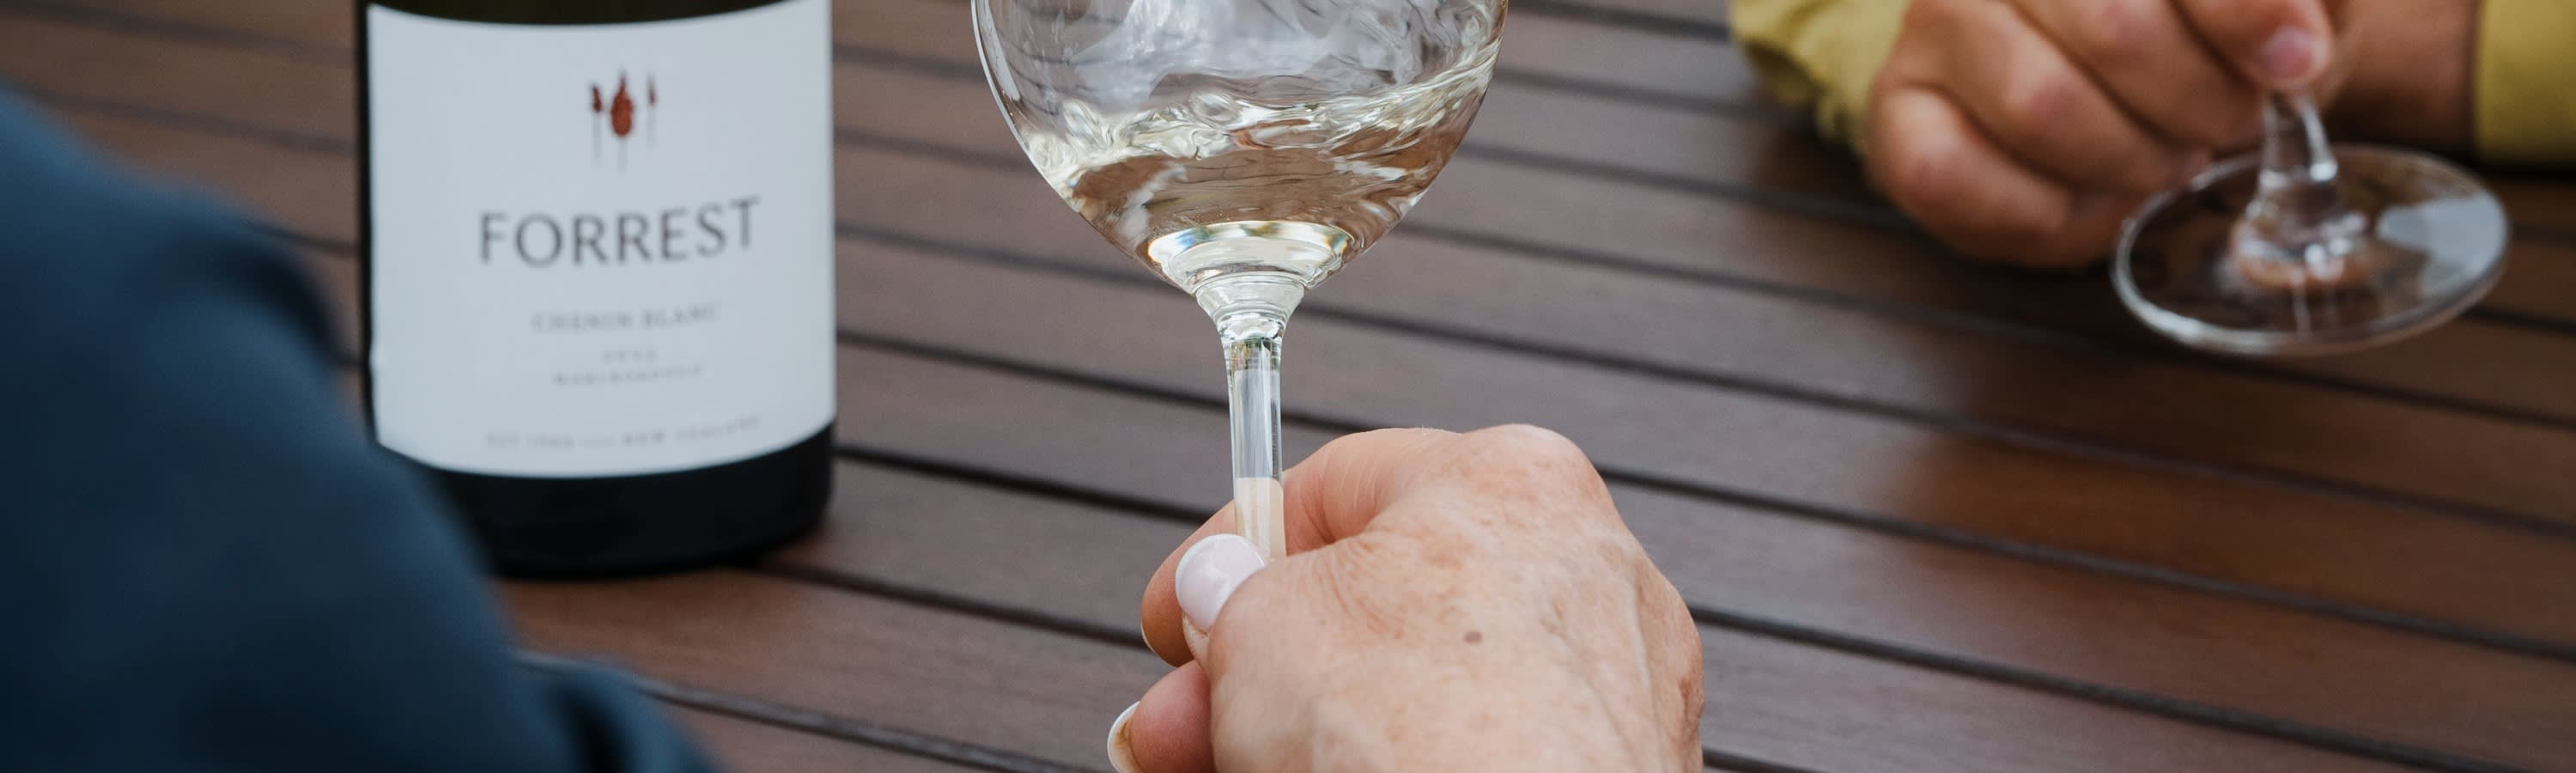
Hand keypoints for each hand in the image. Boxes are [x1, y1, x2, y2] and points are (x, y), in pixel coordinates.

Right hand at [1108, 426, 1702, 772]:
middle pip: (1379, 602)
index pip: (1341, 484)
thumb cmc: (1416, 736)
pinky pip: (1479, 752)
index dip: (1234, 547)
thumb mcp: (1258, 627)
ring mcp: (1612, 688)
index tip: (1182, 609)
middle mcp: (1585, 571)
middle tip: (1180, 724)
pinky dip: (1401, 767)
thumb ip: (1231, 594)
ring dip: (1311, 726)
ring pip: (1424, 692)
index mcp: (1510, 480)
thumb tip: (1220, 596)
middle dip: (1259, 666)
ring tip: (1228, 770)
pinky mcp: (1610, 771)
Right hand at [1867, 0, 2343, 266]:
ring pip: (2041, 106)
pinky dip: (2048, 213)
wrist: (2128, 68)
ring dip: (2131, 161)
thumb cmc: (2205, 26)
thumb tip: (2292, 46)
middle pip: (2115, 27)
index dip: (2241, 14)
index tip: (2293, 65)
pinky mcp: (1898, 112)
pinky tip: (2092, 196)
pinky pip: (1954, 177)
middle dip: (2196, 100)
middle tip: (2223, 125)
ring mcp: (1935, 26)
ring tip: (2164, 159)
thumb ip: (2299, 1)